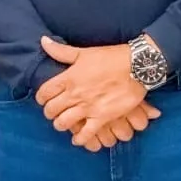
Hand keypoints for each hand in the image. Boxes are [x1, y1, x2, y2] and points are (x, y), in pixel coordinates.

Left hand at [36, 37, 156, 147]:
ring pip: (63, 123)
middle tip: (57, 111)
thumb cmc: (112, 57)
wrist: (139, 65)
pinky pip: (85, 134)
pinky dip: (79, 139)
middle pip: (51, 111)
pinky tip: (79, 137)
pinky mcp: (102, 117)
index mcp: (69, 78)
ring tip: (66, 122)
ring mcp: (88, 107)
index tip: (47, 99)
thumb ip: (61, 50)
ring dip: (62, 124)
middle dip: (51, 112)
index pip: (43, 93)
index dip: (42, 98)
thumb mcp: (85, 52)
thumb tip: (43, 41)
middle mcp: (75, 94)